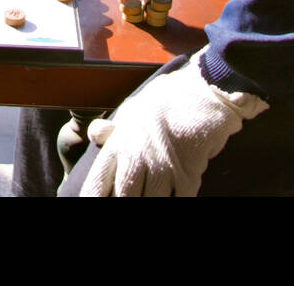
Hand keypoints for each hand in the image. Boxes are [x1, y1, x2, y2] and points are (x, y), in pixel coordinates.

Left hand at [80, 49, 268, 196]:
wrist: (204, 90)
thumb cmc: (167, 99)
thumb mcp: (134, 108)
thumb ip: (114, 128)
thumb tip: (94, 134)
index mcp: (120, 142)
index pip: (98, 181)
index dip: (93, 196)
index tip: (90, 203)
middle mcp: (138, 157)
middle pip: (124, 196)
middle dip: (122, 202)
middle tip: (123, 201)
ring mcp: (163, 168)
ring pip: (151, 201)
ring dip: (150, 201)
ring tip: (150, 195)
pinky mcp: (187, 176)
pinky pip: (177, 200)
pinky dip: (174, 201)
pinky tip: (172, 196)